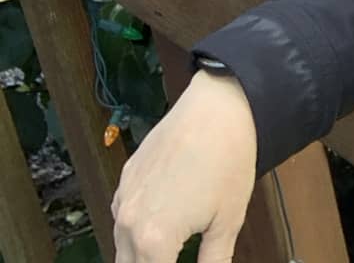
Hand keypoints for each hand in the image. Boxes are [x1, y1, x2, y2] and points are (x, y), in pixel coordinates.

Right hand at [112, 70, 257, 261]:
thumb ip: (214, 259)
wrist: (218, 108)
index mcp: (154, 240)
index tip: (186, 261)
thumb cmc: (228, 161)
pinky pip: (122, 217)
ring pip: (121, 246)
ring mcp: (124, 197)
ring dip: (140, 256)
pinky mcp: (126, 178)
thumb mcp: (228, 220)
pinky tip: (159, 227)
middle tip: (176, 257)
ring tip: (169, 253)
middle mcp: (129, 222)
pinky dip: (135, 231)